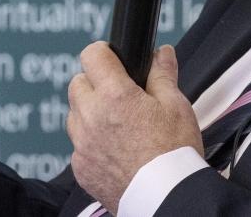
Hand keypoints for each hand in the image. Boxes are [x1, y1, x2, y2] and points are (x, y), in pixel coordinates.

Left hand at [66, 43, 201, 214]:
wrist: (168, 198)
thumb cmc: (174, 153)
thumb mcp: (176, 106)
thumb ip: (163, 75)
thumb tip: (162, 54)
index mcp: (114, 95)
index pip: (92, 55)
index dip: (104, 52)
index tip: (112, 57)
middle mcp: (91, 117)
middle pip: (78, 84)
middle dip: (95, 84)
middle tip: (119, 95)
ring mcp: (82, 144)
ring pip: (74, 115)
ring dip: (89, 113)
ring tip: (118, 124)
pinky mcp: (80, 168)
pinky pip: (78, 145)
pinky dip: (91, 143)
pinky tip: (114, 149)